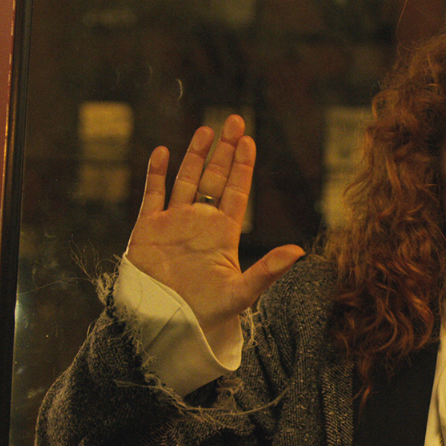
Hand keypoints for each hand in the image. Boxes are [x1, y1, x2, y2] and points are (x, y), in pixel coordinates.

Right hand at [126, 115, 303, 347]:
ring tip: (206, 129)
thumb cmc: (206, 314)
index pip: (236, 191)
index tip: (249, 140)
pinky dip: (156, 174)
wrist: (164, 326)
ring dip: (195, 155)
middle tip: (234, 119)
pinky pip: (152, 195)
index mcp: (223, 234)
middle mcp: (199, 223)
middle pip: (214, 178)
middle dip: (224, 150)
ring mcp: (173, 223)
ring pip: (186, 180)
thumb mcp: (242, 292)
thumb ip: (268, 270)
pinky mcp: (147, 229)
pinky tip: (163, 152)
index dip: (242, 166)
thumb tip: (299, 252)